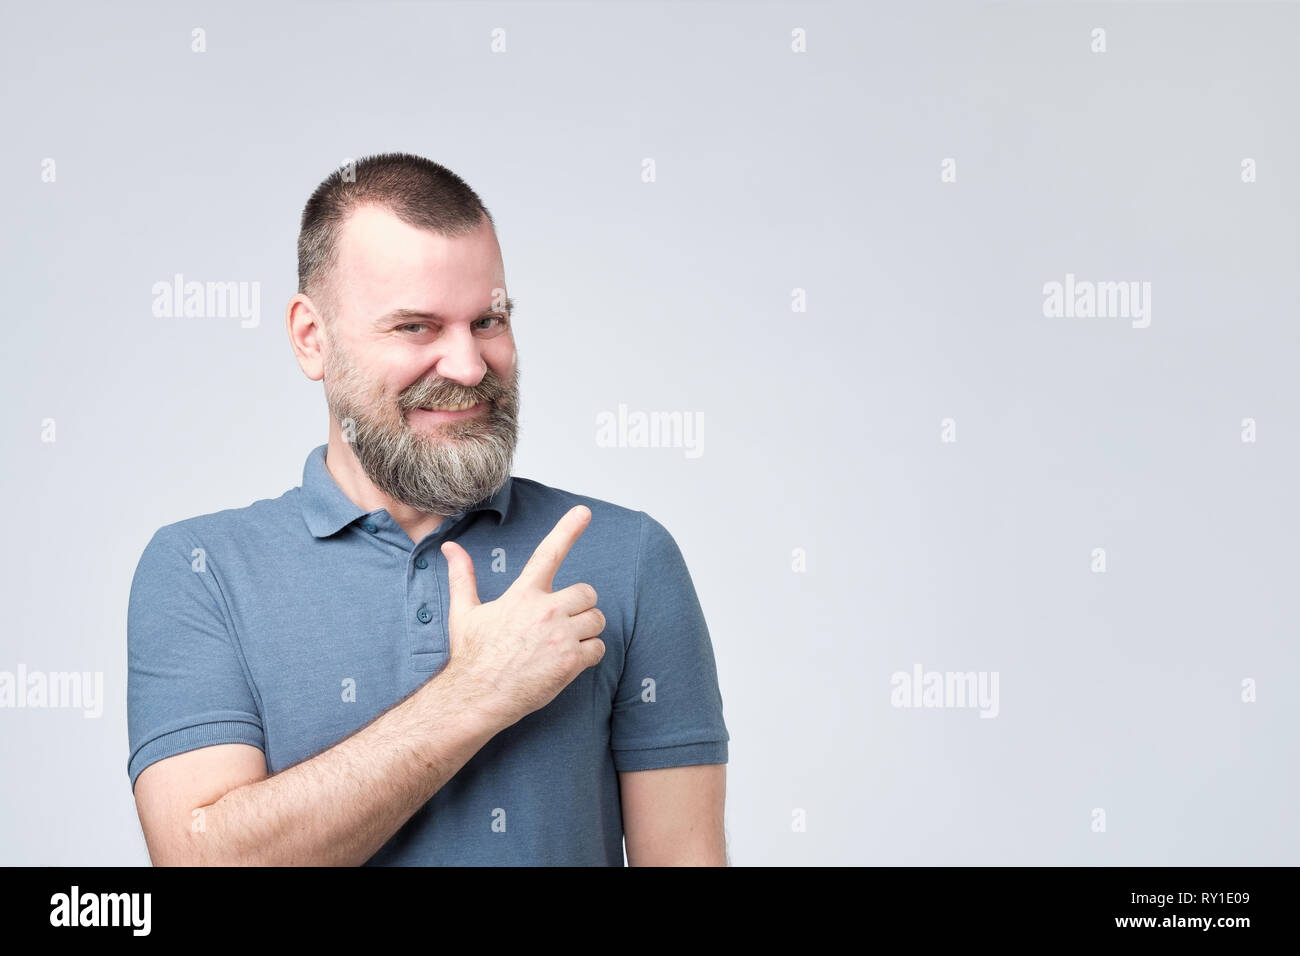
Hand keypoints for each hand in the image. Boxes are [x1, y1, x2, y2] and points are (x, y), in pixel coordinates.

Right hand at [439, 505, 605, 728]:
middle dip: (582, 606)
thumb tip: (451, 547)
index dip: (568, 529)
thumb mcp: (464, 612)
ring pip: (597, 620)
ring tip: (565, 644)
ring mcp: (560, 635)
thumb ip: (463, 577)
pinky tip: (569, 663)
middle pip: (587, 592)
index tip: (584, 511)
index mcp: (523, 594)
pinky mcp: (571, 661)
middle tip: (565, 622)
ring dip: (587, 630)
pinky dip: (590, 655)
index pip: (549, 553)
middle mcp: (546, 609)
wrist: (476, 696)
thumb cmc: (471, 656)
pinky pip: (598, 648)